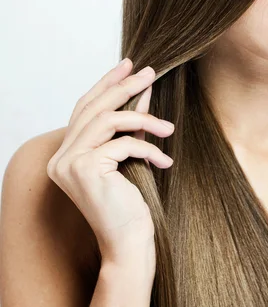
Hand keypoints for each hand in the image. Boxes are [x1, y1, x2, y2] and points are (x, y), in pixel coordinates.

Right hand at [46, 59, 173, 266]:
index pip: (85, 107)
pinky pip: (123, 143)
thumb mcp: (130, 152)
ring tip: (168, 128)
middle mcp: (60, 157)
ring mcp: (68, 163)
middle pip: (94, 108)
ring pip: (108, 120)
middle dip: (125, 86)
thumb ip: (131, 121)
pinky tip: (164, 161)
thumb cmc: (129, 201)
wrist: (129, 241)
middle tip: (150, 73)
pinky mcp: (84, 169)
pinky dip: (148, 148)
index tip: (128, 65)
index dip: (106, 83)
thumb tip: (143, 88)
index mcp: (66, 152)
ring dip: (144, 119)